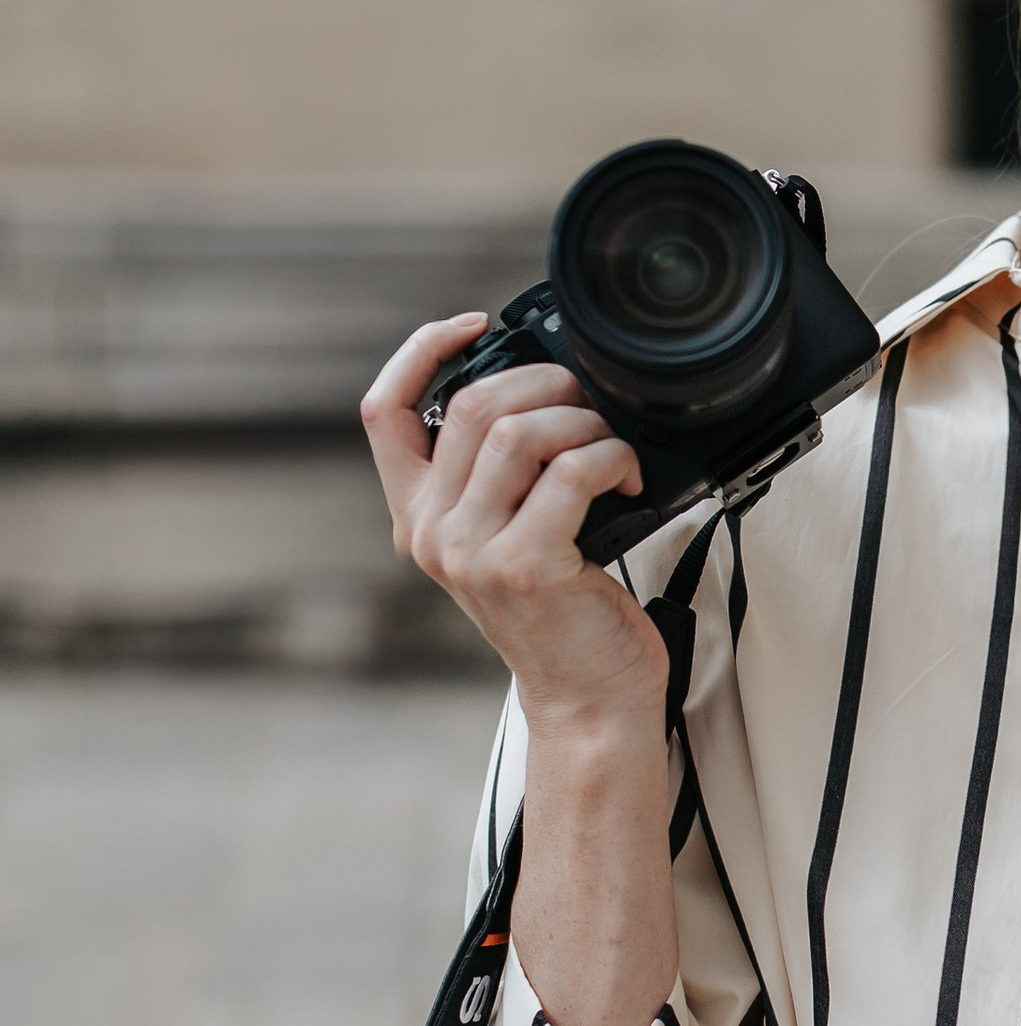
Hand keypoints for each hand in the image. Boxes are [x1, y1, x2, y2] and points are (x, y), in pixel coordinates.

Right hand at [361, 316, 665, 736]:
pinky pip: (572, 470)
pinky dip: (613, 458)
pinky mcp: (525, 566)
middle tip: (590, 404)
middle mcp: (432, 533)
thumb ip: (501, 482)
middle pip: (472, 405)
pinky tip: (632, 479)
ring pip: (521, 432)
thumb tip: (544, 396)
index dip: (421, 351)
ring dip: (585, 421)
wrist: (589, 700)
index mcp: (417, 519)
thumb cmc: (565, 617)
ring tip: (613, 447)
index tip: (474, 324)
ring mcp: (473, 551)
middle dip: (545, 382)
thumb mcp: (510, 541)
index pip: (383, 412)